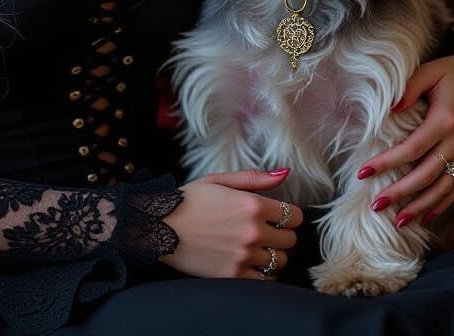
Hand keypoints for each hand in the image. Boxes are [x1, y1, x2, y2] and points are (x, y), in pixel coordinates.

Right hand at [159, 169, 303, 279]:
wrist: (159, 226)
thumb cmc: (189, 200)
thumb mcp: (219, 180)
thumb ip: (255, 178)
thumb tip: (285, 173)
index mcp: (251, 205)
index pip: (294, 216)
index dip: (289, 215)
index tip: (278, 217)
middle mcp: (252, 231)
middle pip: (290, 240)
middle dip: (281, 234)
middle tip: (266, 231)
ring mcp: (244, 256)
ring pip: (279, 261)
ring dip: (272, 254)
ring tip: (255, 247)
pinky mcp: (233, 276)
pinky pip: (265, 281)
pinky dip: (262, 273)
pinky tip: (250, 263)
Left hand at [356, 47, 453, 227]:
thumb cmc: (452, 72)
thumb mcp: (429, 71)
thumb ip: (408, 88)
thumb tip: (389, 109)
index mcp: (446, 120)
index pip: (411, 149)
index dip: (386, 164)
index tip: (362, 173)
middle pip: (426, 175)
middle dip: (399, 193)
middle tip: (375, 205)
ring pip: (443, 188)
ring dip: (420, 207)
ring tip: (398, 221)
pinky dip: (441, 204)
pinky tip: (425, 217)